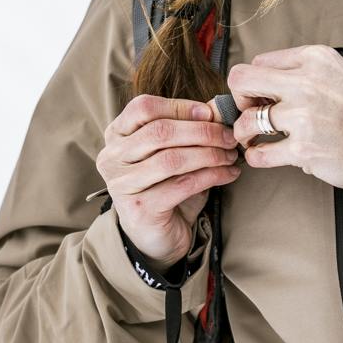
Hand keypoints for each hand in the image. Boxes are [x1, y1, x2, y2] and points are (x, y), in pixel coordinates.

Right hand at [96, 94, 240, 265]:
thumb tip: (219, 108)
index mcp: (117, 135)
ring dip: (210, 154)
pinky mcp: (140, 208)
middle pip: (160, 132)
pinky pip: (182, 185)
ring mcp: (122, 184)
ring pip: (172, 159)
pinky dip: (212, 176)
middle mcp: (112, 157)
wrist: (157, 235)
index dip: (180, 107)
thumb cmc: (167, 186)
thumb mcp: (176, 152)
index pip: (143, 108)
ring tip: (231, 156)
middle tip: (229, 137)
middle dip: (202, 132)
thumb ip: (190, 129)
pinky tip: (228, 174)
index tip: (211, 114)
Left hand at [226, 45, 342, 189]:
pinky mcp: (303, 148)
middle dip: (238, 98)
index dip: (255, 82)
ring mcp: (303, 117)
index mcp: (313, 58)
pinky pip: (260, 154)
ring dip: (244, 132)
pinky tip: (262, 155)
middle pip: (242, 80)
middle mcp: (306, 83)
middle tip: (247, 111)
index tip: (261, 97)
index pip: (259, 62)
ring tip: (252, 138)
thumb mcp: (335, 70)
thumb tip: (263, 84)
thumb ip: (301, 70)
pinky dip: (255, 157)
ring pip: (247, 121)